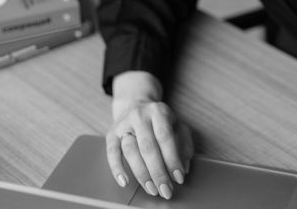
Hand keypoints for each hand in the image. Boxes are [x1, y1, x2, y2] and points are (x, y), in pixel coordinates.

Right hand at [105, 72, 193, 199]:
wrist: (135, 105)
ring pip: (130, 151)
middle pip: (148, 147)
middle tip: (165, 190)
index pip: (165, 137)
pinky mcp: (111, 134)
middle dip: (157, 172)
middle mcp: (140, 116)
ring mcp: (123, 124)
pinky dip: (117, 169)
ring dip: (141, 173)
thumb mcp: (177, 126)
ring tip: (151, 189)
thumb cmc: (160, 121)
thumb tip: (184, 167)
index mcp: (159, 112)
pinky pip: (111, 153)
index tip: (178, 178)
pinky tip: (125, 181)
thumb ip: (184, 145)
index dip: (172, 159)